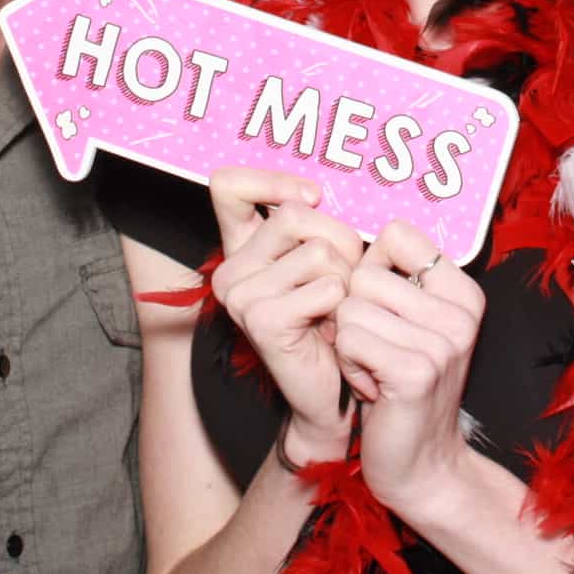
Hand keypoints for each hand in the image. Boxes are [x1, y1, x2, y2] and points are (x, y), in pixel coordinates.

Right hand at [207, 166, 364, 453]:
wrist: (332, 392)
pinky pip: (327, 288)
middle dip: (338, 241)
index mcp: (240, 248)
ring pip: (319, 251)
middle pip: (294, 214)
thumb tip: (313, 194)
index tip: (313, 198)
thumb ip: (313, 223)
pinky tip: (333, 330)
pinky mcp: (261, 320)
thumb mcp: (325, 261)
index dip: (273, 181)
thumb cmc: (334, 319)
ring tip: (336, 310)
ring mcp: (240, 295)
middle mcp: (230, 269)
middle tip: (340, 282)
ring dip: (346, 279)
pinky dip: (343, 306)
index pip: (227, 185)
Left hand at [331, 220, 486, 514]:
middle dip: (354, 315)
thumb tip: (347, 233)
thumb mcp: (408, 322)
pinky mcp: (416, 371)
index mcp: (464, 291)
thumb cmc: (399, 384)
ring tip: (376, 371)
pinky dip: (349, 365)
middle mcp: (461, 313)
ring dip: (350, 344)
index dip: (372, 270)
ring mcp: (443, 342)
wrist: (420, 465)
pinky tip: (373, 388)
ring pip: (350, 307)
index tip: (385, 312)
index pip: (397, 235)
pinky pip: (349, 338)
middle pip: (364, 275)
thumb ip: (391, 278)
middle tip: (380, 353)